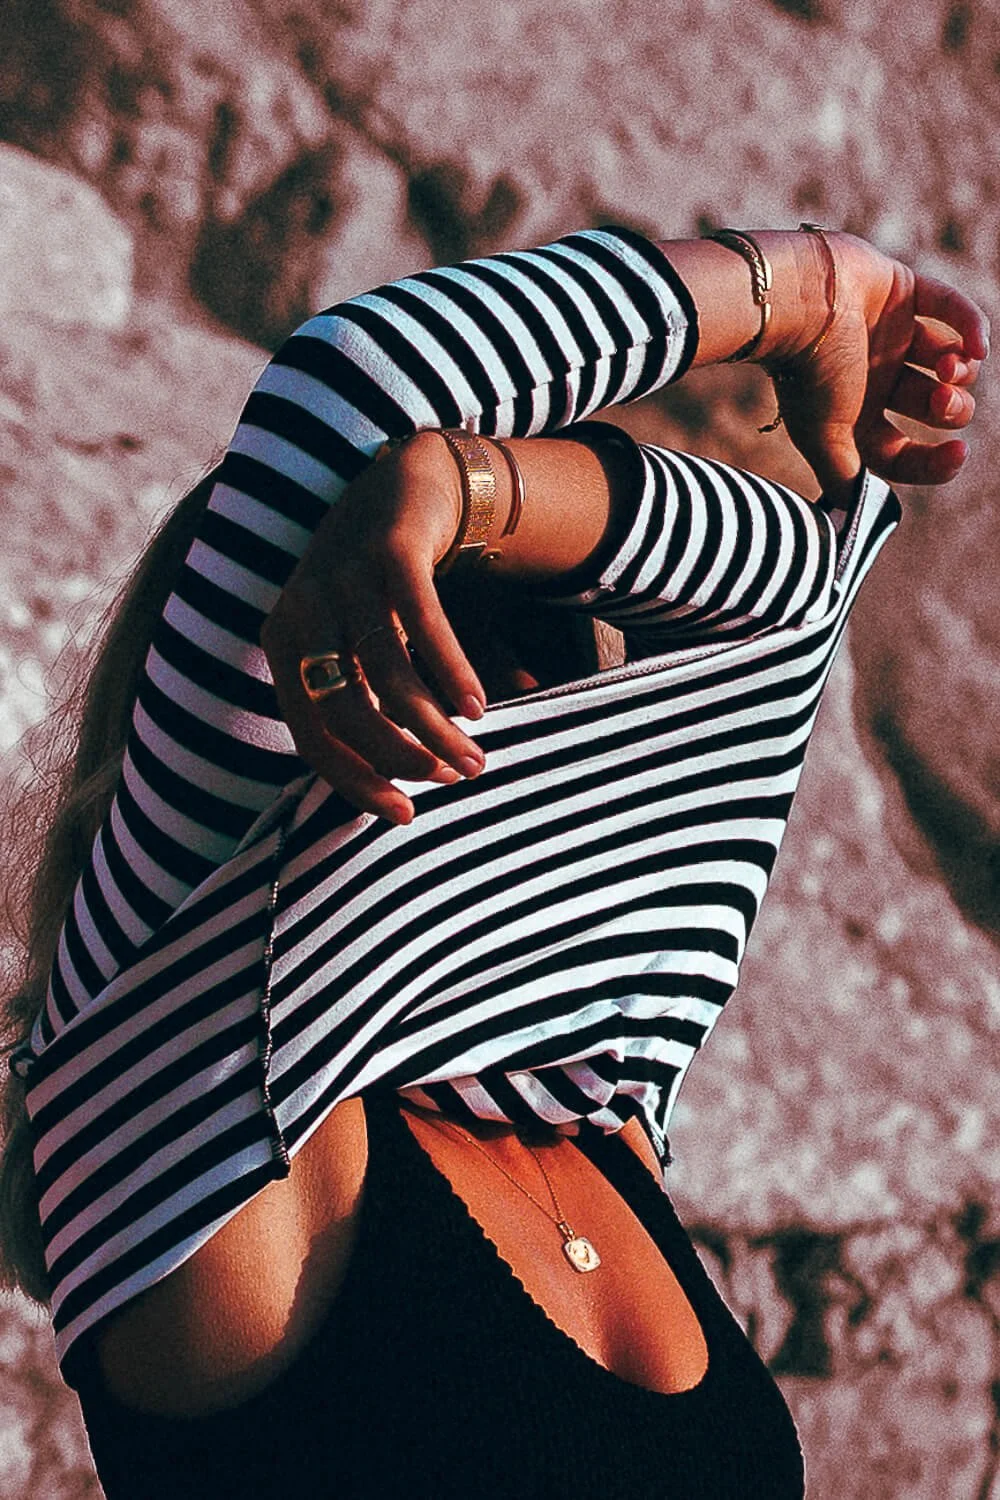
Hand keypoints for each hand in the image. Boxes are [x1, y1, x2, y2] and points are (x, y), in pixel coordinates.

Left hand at [259, 434, 487, 825]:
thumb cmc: (387, 586)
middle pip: (344, 712)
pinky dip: (453, 673)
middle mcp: (302, 612)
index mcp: (285, 645)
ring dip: (435, 726)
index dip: (356, 781)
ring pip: (386, 677)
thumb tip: (428, 777)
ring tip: (476, 754)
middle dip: (402, 757)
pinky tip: (481, 706)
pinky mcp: (389, 551)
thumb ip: (384, 704)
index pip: (311, 734)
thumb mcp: (370, 646)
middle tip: (453, 778)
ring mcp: (342, 577)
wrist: (411, 483)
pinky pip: (422, 627)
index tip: (406, 816)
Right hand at [765, 231, 989, 497]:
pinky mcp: (904, 292)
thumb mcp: (824, 438)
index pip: (902, 452)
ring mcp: (891, 336)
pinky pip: (950, 308)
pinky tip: (979, 344)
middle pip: (932, 406)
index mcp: (855, 418)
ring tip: (949, 367)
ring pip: (947, 360)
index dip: (933, 462)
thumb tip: (855, 520)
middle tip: (943, 400)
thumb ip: (845, 478)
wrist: (797, 303)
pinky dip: (972, 326)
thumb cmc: (810, 374)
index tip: (958, 455)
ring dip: (962, 370)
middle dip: (950, 409)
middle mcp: (875, 380)